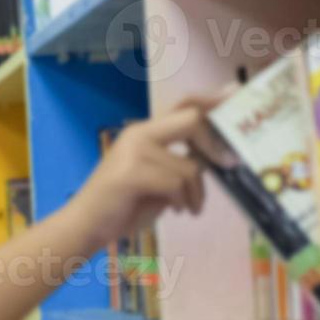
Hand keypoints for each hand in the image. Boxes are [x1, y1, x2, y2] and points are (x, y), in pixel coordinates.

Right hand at [62, 90, 234, 252]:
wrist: (85, 226)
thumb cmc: (121, 207)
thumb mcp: (157, 180)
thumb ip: (179, 164)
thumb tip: (215, 158)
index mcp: (143, 132)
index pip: (182, 106)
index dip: (210, 100)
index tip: (233, 92)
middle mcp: (138, 134)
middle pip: (192, 120)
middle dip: (214, 145)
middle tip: (228, 165)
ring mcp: (134, 151)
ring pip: (190, 166)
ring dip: (196, 193)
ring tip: (188, 207)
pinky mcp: (132, 172)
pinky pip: (177, 183)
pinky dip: (183, 201)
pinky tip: (177, 210)